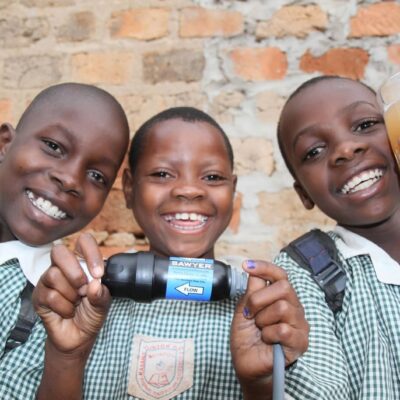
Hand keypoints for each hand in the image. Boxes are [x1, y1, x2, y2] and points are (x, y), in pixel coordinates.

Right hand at [33, 233, 110, 354]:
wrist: (79, 337)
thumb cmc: (91, 313)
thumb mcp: (103, 303)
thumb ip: (101, 293)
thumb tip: (94, 284)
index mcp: (82, 262)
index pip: (83, 242)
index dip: (91, 252)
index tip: (99, 273)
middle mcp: (63, 267)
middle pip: (59, 252)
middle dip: (74, 271)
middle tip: (83, 289)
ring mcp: (49, 280)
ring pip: (54, 275)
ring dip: (70, 294)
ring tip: (76, 303)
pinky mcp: (39, 296)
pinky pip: (49, 295)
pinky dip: (64, 307)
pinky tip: (68, 312)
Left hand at [230, 260, 308, 397]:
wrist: (246, 363)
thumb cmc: (247, 337)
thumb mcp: (244, 309)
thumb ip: (252, 290)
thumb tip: (253, 270)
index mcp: (280, 297)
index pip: (279, 275)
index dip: (265, 267)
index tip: (246, 265)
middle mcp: (293, 307)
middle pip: (283, 287)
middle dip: (259, 300)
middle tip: (251, 314)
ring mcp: (299, 324)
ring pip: (283, 307)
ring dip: (263, 320)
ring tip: (260, 330)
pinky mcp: (300, 341)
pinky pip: (283, 329)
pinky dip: (269, 335)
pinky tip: (267, 341)